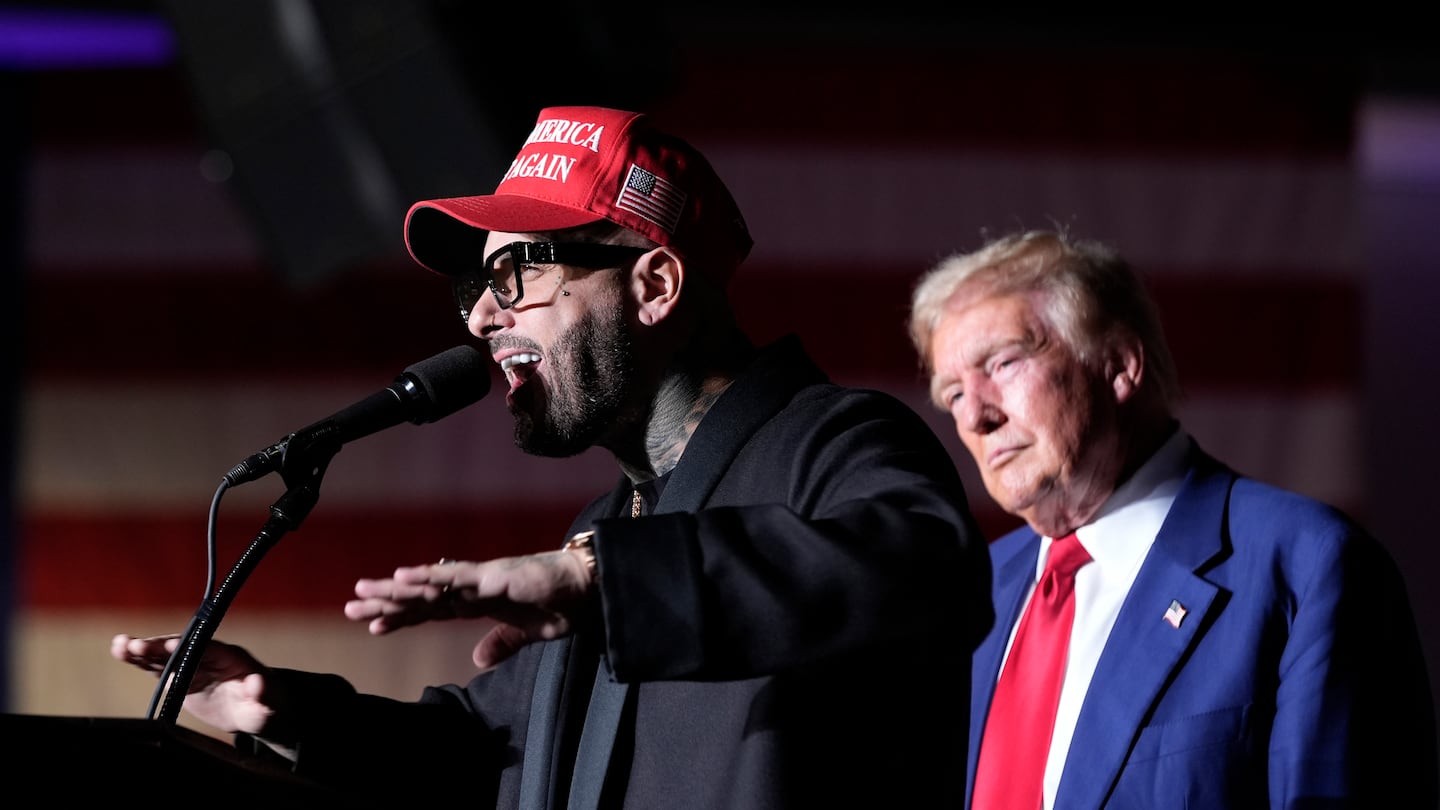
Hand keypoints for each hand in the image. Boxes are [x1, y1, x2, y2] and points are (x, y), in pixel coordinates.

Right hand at [109, 633, 278, 736]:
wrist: (255, 709)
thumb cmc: (265, 705)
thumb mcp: (267, 705)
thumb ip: (263, 695)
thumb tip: (258, 683)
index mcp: (232, 658)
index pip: (209, 649)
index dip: (191, 647)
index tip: (172, 645)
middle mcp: (210, 655)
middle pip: (183, 648)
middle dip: (161, 647)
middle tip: (137, 646)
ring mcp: (194, 664)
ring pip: (166, 654)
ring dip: (144, 650)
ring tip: (120, 645)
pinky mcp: (181, 676)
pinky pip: (158, 666)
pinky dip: (140, 661)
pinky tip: (121, 652)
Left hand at [346, 550, 593, 670]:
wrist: (588, 588)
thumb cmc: (560, 605)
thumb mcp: (526, 633)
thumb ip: (501, 643)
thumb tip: (479, 659)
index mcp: (478, 601)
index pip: (430, 611)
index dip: (401, 618)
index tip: (372, 625)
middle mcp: (473, 587)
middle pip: (421, 597)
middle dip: (386, 602)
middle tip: (350, 606)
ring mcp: (481, 579)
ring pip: (430, 585)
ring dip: (397, 589)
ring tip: (365, 591)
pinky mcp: (494, 575)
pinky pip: (456, 577)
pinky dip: (429, 577)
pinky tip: (404, 578)